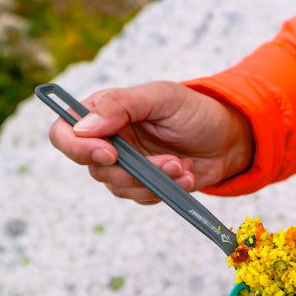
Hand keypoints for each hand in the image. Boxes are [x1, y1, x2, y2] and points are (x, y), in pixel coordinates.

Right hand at [48, 81, 253, 203]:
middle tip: (169, 162)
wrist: (230, 139)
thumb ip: (121, 105)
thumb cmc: (195, 111)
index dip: (77, 147)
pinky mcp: (148, 185)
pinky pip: (142, 198)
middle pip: (93, 167)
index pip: (65, 132)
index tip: (110, 154)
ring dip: (154, 181)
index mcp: (104, 113)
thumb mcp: (162, 97)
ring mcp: (128, 165)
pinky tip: (188, 176)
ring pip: (118, 187)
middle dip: (132, 171)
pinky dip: (167, 190)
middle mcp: (110, 140)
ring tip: (182, 166)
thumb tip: (83, 127)